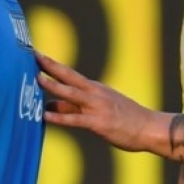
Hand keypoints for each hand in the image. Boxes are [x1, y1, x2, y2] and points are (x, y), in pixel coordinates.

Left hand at [35, 51, 162, 152]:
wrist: (150, 128)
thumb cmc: (126, 120)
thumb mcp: (100, 109)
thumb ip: (73, 108)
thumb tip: (49, 107)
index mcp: (95, 89)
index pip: (69, 73)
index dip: (52, 64)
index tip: (36, 54)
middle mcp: (95, 93)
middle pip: (69, 75)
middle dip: (50, 65)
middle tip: (33, 54)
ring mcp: (97, 106)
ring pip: (71, 93)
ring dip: (54, 85)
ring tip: (36, 79)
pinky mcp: (98, 122)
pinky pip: (75, 119)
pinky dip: (59, 117)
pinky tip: (45, 116)